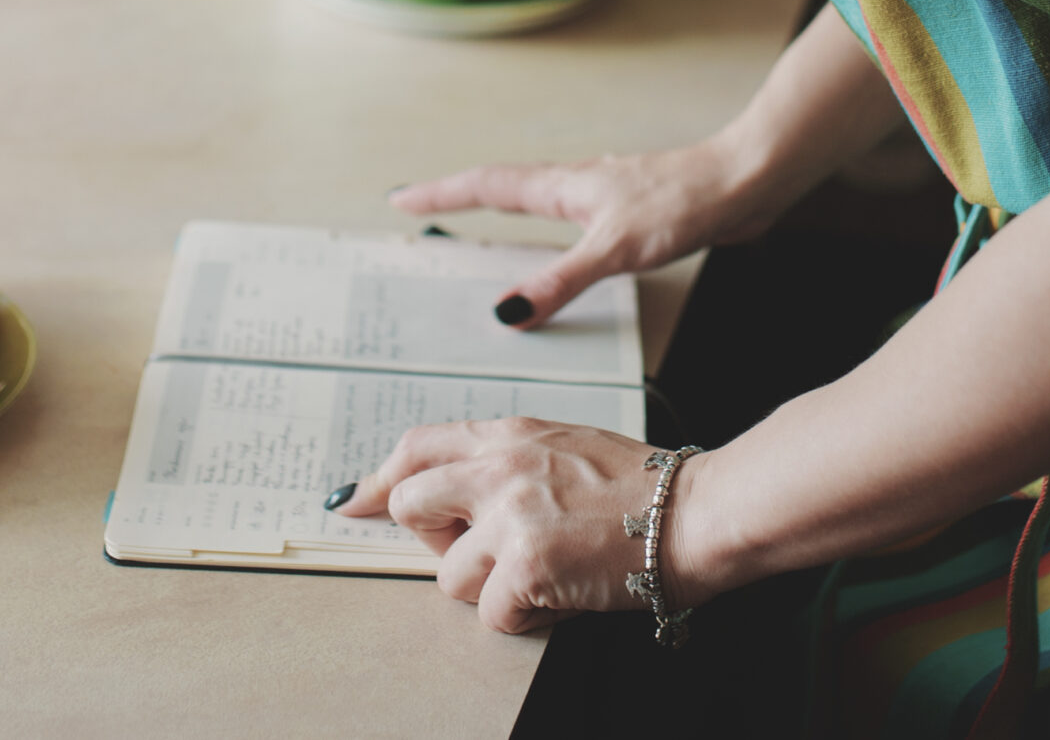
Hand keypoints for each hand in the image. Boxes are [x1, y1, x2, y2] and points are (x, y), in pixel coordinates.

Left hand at [333, 417, 694, 632]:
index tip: (353, 501)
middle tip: (483, 550)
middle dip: (436, 540)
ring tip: (543, 571)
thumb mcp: (565, 445)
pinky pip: (489, 612)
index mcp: (509, 434)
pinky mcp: (525, 565)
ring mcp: (509, 515)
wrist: (696, 512)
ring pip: (448, 574)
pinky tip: (562, 593)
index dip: (380, 479)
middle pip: (412, 506)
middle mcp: (499, 467)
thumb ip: (509, 459)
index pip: (418, 447)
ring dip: (489, 587)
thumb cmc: (644, 487)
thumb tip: (459, 486)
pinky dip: (523, 616)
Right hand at [393, 139, 797, 327]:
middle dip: (459, 197)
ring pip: (536, 200)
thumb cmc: (683, 201)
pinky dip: (545, 234)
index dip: (441, 194)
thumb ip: (560, 281)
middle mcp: (576, 185)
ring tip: (475, 229)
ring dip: (501, 211)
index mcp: (562, 187)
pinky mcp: (629, 214)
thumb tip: (507, 312)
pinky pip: (568, 221)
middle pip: (503, 187)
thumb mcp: (614, 249)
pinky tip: (559, 252)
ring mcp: (602, 197)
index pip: (486, 187)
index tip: (401, 198)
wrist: (743, 183)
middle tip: (422, 207)